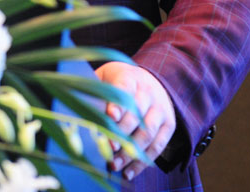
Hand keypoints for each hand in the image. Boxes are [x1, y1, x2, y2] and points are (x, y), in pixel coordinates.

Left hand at [95, 61, 175, 181]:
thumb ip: (96, 92)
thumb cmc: (117, 82)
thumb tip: (80, 110)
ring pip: (148, 133)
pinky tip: (128, 172)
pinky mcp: (169, 125)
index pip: (125, 89)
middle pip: (137, 115)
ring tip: (114, 164)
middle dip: (122, 133)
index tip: (110, 116)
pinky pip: (158, 146)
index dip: (118, 104)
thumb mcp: (106, 78)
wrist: (148, 79)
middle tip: (108, 147)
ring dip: (131, 152)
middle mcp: (149, 92)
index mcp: (130, 78)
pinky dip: (143, 161)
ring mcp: (161, 109)